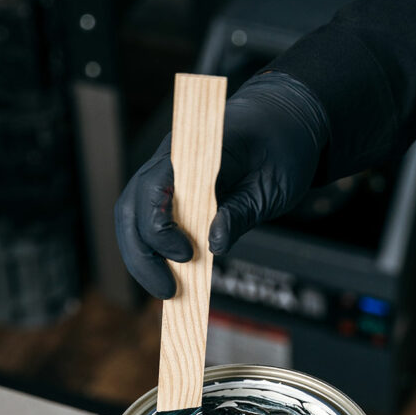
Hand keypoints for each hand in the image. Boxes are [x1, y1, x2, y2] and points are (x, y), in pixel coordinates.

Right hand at [114, 72, 329, 297]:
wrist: (284, 124)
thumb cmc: (280, 146)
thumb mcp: (272, 183)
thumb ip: (241, 211)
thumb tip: (215, 245)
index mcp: (193, 149)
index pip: (154, 187)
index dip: (160, 226)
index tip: (187, 255)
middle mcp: (169, 160)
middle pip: (131, 208)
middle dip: (142, 254)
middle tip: (169, 291)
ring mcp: (165, 176)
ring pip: (132, 219)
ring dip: (142, 258)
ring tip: (168, 290)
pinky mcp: (171, 193)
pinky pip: (146, 223)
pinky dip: (152, 252)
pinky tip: (171, 275)